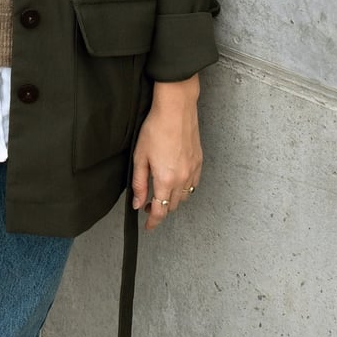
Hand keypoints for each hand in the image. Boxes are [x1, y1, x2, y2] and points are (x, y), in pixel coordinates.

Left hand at [131, 74, 201, 230]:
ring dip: (172, 200)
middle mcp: (182, 179)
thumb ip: (139, 183)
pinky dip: (184, 188)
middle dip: (160, 209)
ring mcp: (193, 171)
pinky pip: (193, 184)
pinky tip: (175, 181)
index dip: (153, 222)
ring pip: (184, 196)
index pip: (159, 211)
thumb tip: (137, 202)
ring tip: (161, 191)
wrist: (176, 109)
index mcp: (165, 180)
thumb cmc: (155, 129)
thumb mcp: (140, 157)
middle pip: (172, 206)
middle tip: (148, 203)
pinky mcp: (199, 162)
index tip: (148, 227)